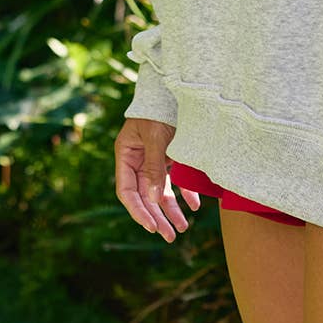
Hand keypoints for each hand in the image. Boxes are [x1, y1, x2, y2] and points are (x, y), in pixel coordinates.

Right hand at [114, 117, 201, 242]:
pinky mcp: (171, 156)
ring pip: (161, 192)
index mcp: (126, 155)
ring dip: (171, 210)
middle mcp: (139, 160)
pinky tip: (196, 206)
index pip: (127, 191)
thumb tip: (154, 201)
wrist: (177, 87)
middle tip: (169, 236)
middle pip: (145, 196)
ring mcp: (155, 159)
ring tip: (183, 228)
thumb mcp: (155, 137)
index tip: (151, 225)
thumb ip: (154, 168)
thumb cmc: (160, 108)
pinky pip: (176, 180)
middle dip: (157, 216)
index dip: (138, 210)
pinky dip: (185, 193)